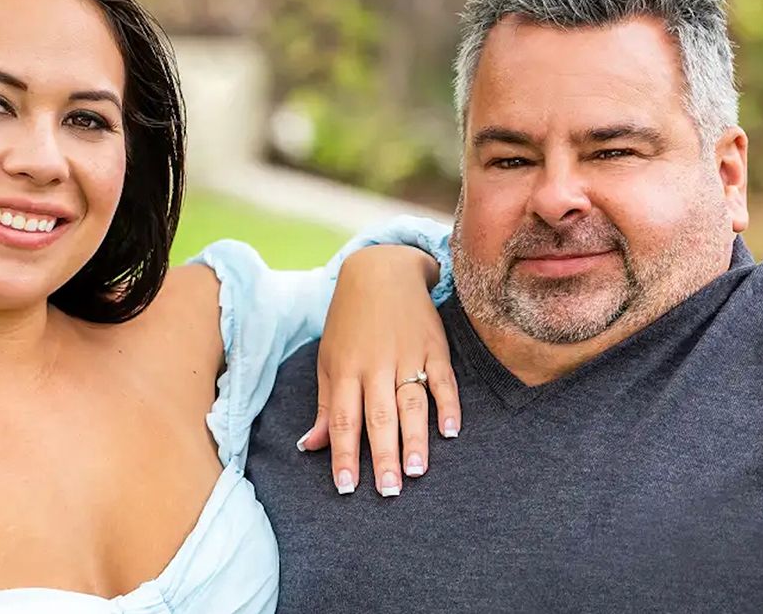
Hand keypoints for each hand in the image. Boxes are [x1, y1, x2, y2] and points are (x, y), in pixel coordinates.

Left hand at [298, 245, 459, 496]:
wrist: (381, 270)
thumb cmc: (350, 322)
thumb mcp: (329, 359)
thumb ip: (327, 406)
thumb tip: (311, 446)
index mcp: (346, 370)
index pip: (344, 420)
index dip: (344, 455)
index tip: (346, 487)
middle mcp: (376, 365)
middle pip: (379, 417)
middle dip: (383, 456)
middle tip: (388, 492)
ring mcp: (407, 355)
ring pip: (411, 402)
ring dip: (415, 438)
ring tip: (416, 471)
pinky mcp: (435, 346)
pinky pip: (443, 380)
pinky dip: (448, 404)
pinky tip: (451, 431)